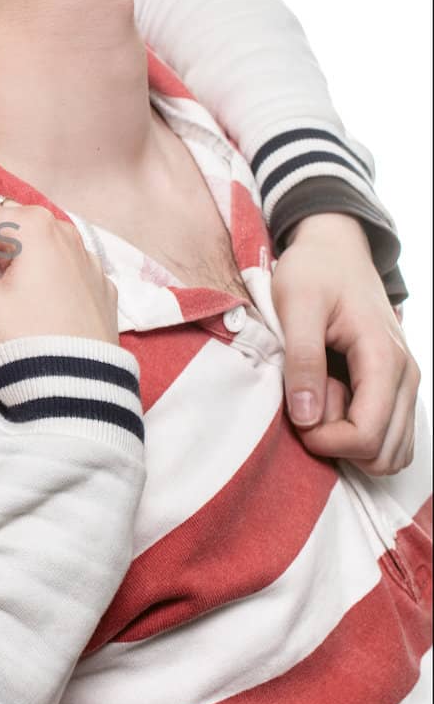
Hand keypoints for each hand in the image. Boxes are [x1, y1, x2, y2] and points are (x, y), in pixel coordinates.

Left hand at [273, 213, 419, 473]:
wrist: (336, 250)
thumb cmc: (313, 273)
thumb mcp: (296, 306)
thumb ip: (302, 359)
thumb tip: (307, 418)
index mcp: (384, 358)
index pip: (367, 436)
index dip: (325, 441)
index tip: (295, 417)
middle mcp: (407, 376)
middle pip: (383, 453)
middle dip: (338, 443)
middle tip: (309, 402)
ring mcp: (406, 383)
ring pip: (391, 452)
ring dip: (350, 440)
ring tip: (321, 399)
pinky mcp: (397, 386)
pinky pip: (389, 435)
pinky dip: (360, 434)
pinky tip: (333, 403)